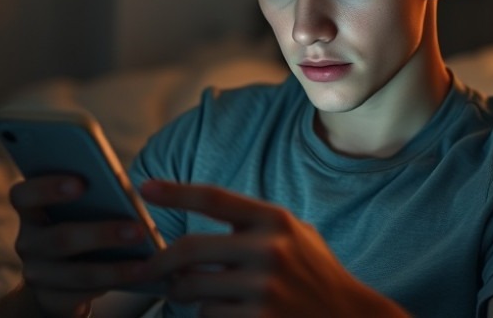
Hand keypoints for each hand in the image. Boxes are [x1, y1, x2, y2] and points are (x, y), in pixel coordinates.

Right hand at [4, 175, 151, 316]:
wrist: (62, 280)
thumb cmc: (82, 226)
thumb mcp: (81, 210)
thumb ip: (93, 195)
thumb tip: (125, 190)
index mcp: (31, 211)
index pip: (23, 195)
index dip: (47, 187)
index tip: (82, 183)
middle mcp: (28, 242)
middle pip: (59, 238)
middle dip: (101, 235)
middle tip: (137, 229)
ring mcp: (36, 274)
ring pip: (76, 273)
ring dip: (114, 268)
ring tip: (146, 263)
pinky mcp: (51, 300)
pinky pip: (82, 294)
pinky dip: (114, 284)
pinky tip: (139, 276)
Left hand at [136, 180, 408, 317]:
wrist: (349, 317)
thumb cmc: (314, 273)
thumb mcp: (295, 235)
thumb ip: (253, 223)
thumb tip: (194, 209)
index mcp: (274, 220)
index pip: (214, 198)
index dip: (175, 191)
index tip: (144, 187)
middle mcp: (269, 250)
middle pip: (189, 248)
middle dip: (158, 260)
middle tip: (145, 268)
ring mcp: (264, 288)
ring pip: (193, 288)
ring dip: (183, 292)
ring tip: (193, 292)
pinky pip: (208, 315)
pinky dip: (208, 314)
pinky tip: (228, 311)